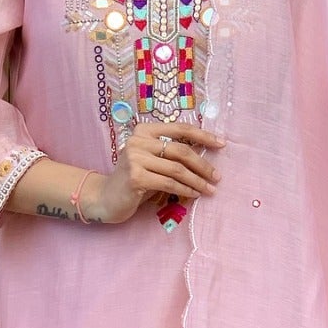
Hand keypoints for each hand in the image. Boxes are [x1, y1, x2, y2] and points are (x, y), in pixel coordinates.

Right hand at [95, 122, 224, 225]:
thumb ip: (171, 154)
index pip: (180, 128)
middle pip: (181, 150)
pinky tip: (194, 195)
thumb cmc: (134, 179)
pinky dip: (185, 190)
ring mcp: (135, 158)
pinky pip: (169, 183)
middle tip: (217, 177)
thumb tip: (205, 155)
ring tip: (210, 190)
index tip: (221, 144)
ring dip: (197, 181)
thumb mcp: (152, 161)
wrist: (106, 198)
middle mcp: (138, 140)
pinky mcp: (136, 177)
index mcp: (144, 130)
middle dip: (203, 165)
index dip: (203, 136)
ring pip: (177, 169)